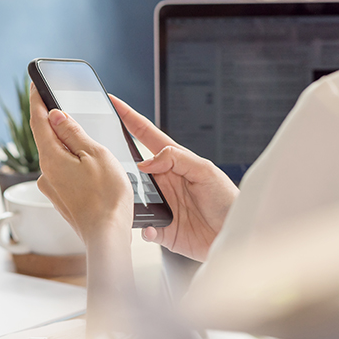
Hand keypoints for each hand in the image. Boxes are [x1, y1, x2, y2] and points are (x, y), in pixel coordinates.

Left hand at [29, 84, 132, 244]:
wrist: (107, 236)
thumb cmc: (107, 196)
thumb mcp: (95, 154)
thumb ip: (73, 133)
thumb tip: (55, 115)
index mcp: (51, 157)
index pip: (37, 121)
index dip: (36, 100)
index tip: (34, 84)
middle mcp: (45, 173)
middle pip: (47, 138)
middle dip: (55, 122)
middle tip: (64, 105)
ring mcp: (52, 187)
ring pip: (57, 156)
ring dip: (67, 145)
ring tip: (87, 140)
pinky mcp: (61, 198)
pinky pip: (63, 172)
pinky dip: (72, 162)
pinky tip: (89, 166)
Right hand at [110, 95, 238, 261]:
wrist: (235, 235)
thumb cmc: (227, 201)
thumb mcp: (206, 171)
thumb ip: (177, 159)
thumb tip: (146, 162)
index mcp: (173, 162)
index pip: (145, 134)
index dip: (129, 118)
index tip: (113, 102)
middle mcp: (162, 181)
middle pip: (131, 166)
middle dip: (115, 161)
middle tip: (103, 156)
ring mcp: (160, 204)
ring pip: (131, 197)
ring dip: (126, 198)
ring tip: (125, 197)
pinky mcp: (160, 228)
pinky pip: (142, 227)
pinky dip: (142, 227)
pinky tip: (150, 227)